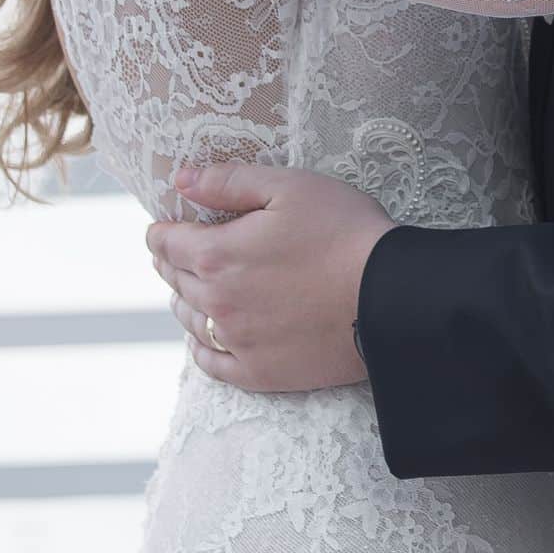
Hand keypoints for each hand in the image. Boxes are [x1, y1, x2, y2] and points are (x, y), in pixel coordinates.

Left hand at [145, 162, 394, 391]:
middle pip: (176, 281)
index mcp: (217, 254)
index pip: (166, 243)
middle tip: (178, 254)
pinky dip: (202, 349)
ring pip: (191, 321)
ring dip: (186, 301)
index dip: (161, 232)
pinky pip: (213, 364)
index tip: (164, 228)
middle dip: (173, 263)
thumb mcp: (290, 186)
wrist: (392, 296)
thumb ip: (229, 181)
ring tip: (192, 291)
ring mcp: (237, 341)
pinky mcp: (261, 372)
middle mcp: (217, 302)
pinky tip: (208, 339)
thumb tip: (180, 180)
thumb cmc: (345, 232)